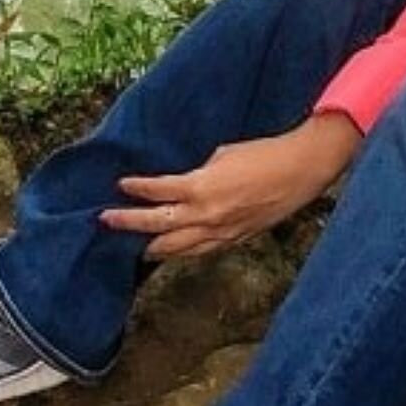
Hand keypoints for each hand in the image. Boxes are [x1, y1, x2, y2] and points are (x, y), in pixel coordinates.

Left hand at [101, 114, 361, 263]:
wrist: (298, 171)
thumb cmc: (262, 154)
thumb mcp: (223, 154)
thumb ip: (200, 173)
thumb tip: (187, 183)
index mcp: (201, 187)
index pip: (158, 191)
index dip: (137, 189)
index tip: (121, 185)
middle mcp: (205, 215)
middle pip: (157, 226)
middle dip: (130, 223)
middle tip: (107, 220)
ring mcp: (219, 233)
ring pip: (176, 248)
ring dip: (152, 246)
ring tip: (134, 246)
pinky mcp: (233, 240)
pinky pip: (199, 251)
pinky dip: (181, 252)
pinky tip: (172, 252)